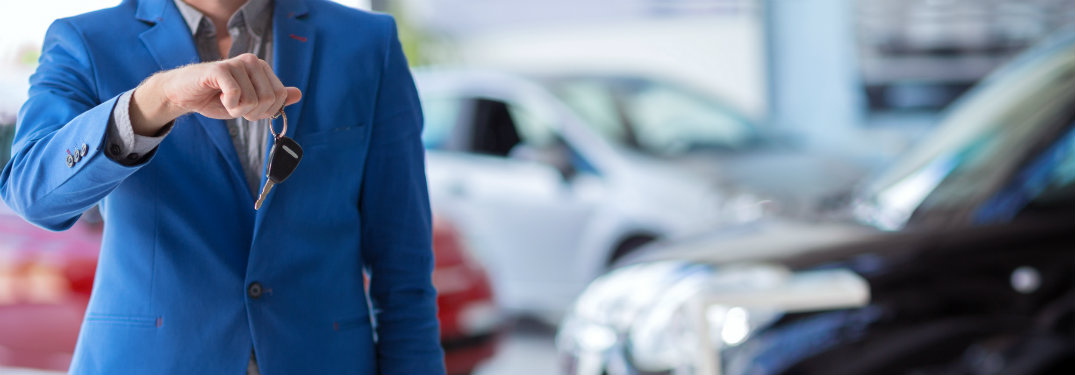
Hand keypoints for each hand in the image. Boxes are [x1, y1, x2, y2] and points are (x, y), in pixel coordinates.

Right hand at [130, 53, 301, 135]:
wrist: (185, 95)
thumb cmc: (217, 98)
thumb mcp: (250, 102)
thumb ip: (274, 98)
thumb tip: (298, 94)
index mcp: (262, 68)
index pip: (280, 96)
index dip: (266, 111)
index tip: (249, 108)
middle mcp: (252, 61)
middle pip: (269, 99)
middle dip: (252, 112)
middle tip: (235, 105)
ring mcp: (236, 63)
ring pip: (253, 100)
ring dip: (237, 110)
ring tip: (225, 99)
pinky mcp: (220, 69)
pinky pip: (236, 95)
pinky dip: (228, 105)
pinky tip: (219, 96)